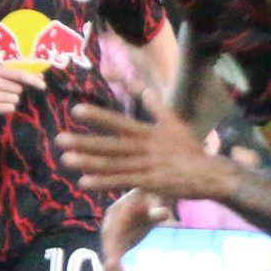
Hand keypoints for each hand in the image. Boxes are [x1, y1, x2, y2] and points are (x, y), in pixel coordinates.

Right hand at [0, 65, 45, 115]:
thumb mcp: (0, 74)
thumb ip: (19, 75)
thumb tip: (41, 76)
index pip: (19, 75)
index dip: (33, 80)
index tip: (43, 85)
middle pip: (19, 90)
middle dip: (16, 91)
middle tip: (5, 90)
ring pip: (15, 100)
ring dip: (11, 99)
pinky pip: (10, 109)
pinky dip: (7, 107)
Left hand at [60, 90, 232, 199]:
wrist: (210, 175)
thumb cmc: (191, 149)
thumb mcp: (175, 122)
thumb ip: (155, 105)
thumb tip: (140, 86)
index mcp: (150, 133)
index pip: (120, 123)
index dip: (99, 117)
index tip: (77, 111)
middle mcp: (146, 150)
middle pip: (111, 145)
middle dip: (84, 142)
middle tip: (60, 139)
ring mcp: (147, 168)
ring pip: (113, 165)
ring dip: (88, 163)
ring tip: (66, 159)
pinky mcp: (149, 184)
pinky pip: (122, 183)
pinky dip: (103, 183)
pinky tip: (84, 181)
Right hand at [99, 189, 175, 270]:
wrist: (147, 193)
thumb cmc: (151, 194)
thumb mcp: (154, 199)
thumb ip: (157, 208)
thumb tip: (163, 214)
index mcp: (114, 220)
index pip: (110, 240)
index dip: (111, 254)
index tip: (114, 268)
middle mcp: (110, 232)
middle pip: (107, 255)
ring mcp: (114, 241)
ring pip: (108, 263)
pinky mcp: (121, 247)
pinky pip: (116, 264)